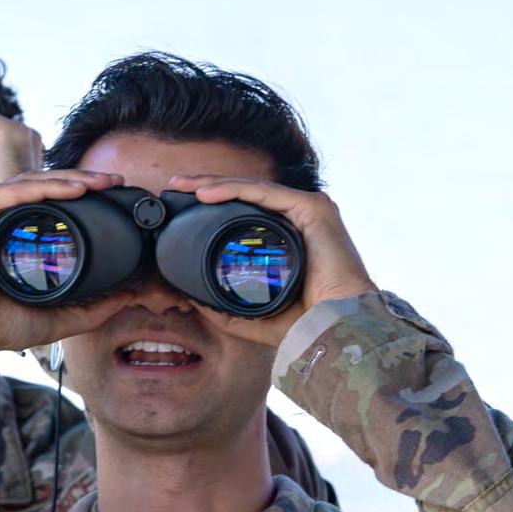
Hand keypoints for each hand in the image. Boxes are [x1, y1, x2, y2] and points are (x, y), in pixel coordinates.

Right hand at [0, 170, 136, 375]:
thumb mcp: (56, 316)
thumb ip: (91, 308)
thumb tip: (128, 297)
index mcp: (5, 234)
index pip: (45, 203)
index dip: (77, 195)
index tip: (108, 197)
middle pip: (41, 187)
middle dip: (81, 179)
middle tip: (113, 181)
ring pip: (31, 181)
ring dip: (70, 177)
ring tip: (102, 182)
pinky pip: (14, 189)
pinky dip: (47, 187)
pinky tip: (76, 189)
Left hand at [162, 175, 376, 347]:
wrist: (337, 328)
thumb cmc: (307, 324)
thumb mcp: (255, 316)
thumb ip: (225, 310)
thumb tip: (193, 300)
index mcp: (289, 237)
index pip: (246, 212)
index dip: (214, 205)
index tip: (183, 208)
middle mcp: (299, 219)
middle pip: (246, 195)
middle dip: (206, 187)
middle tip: (175, 186)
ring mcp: (308, 209)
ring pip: (252, 188)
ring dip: (214, 183)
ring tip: (183, 185)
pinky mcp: (313, 207)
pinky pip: (265, 192)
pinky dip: (233, 189)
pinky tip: (206, 192)